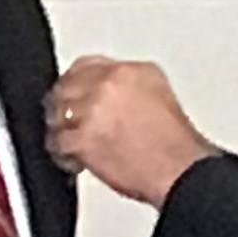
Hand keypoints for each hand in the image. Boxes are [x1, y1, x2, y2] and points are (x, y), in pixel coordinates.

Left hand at [47, 58, 213, 204]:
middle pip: (66, 87)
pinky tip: (74, 160)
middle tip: (68, 120)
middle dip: (65, 105)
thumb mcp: (160, 96)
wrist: (180, 171)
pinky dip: (63, 154)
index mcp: (129, 71)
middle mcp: (109, 85)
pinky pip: (58, 142)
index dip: (75, 82)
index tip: (73, 92)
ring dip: (63, 129)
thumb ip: (131, 86)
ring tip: (71, 143)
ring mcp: (94, 110)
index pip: (86, 65)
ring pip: (58, 114)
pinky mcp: (83, 139)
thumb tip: (113, 91)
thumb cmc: (175, 144)